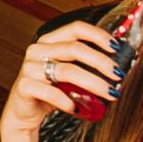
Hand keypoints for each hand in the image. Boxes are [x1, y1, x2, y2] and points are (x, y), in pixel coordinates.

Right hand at [2, 19, 120, 140]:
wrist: (24, 112)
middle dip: (101, 61)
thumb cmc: (50, 90)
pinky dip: (68, 101)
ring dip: (93, 83)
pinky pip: (51, 93)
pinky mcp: (24, 87)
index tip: (116, 47)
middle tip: (118, 74)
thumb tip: (118, 65)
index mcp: (49, 41)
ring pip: (67, 71)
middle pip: (74, 48)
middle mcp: (38, 51)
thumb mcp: (68, 73)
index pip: (75, 28)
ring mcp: (29, 68)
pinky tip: (77, 109)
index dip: (97, 35)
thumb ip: (85, 65)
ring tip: (110, 93)